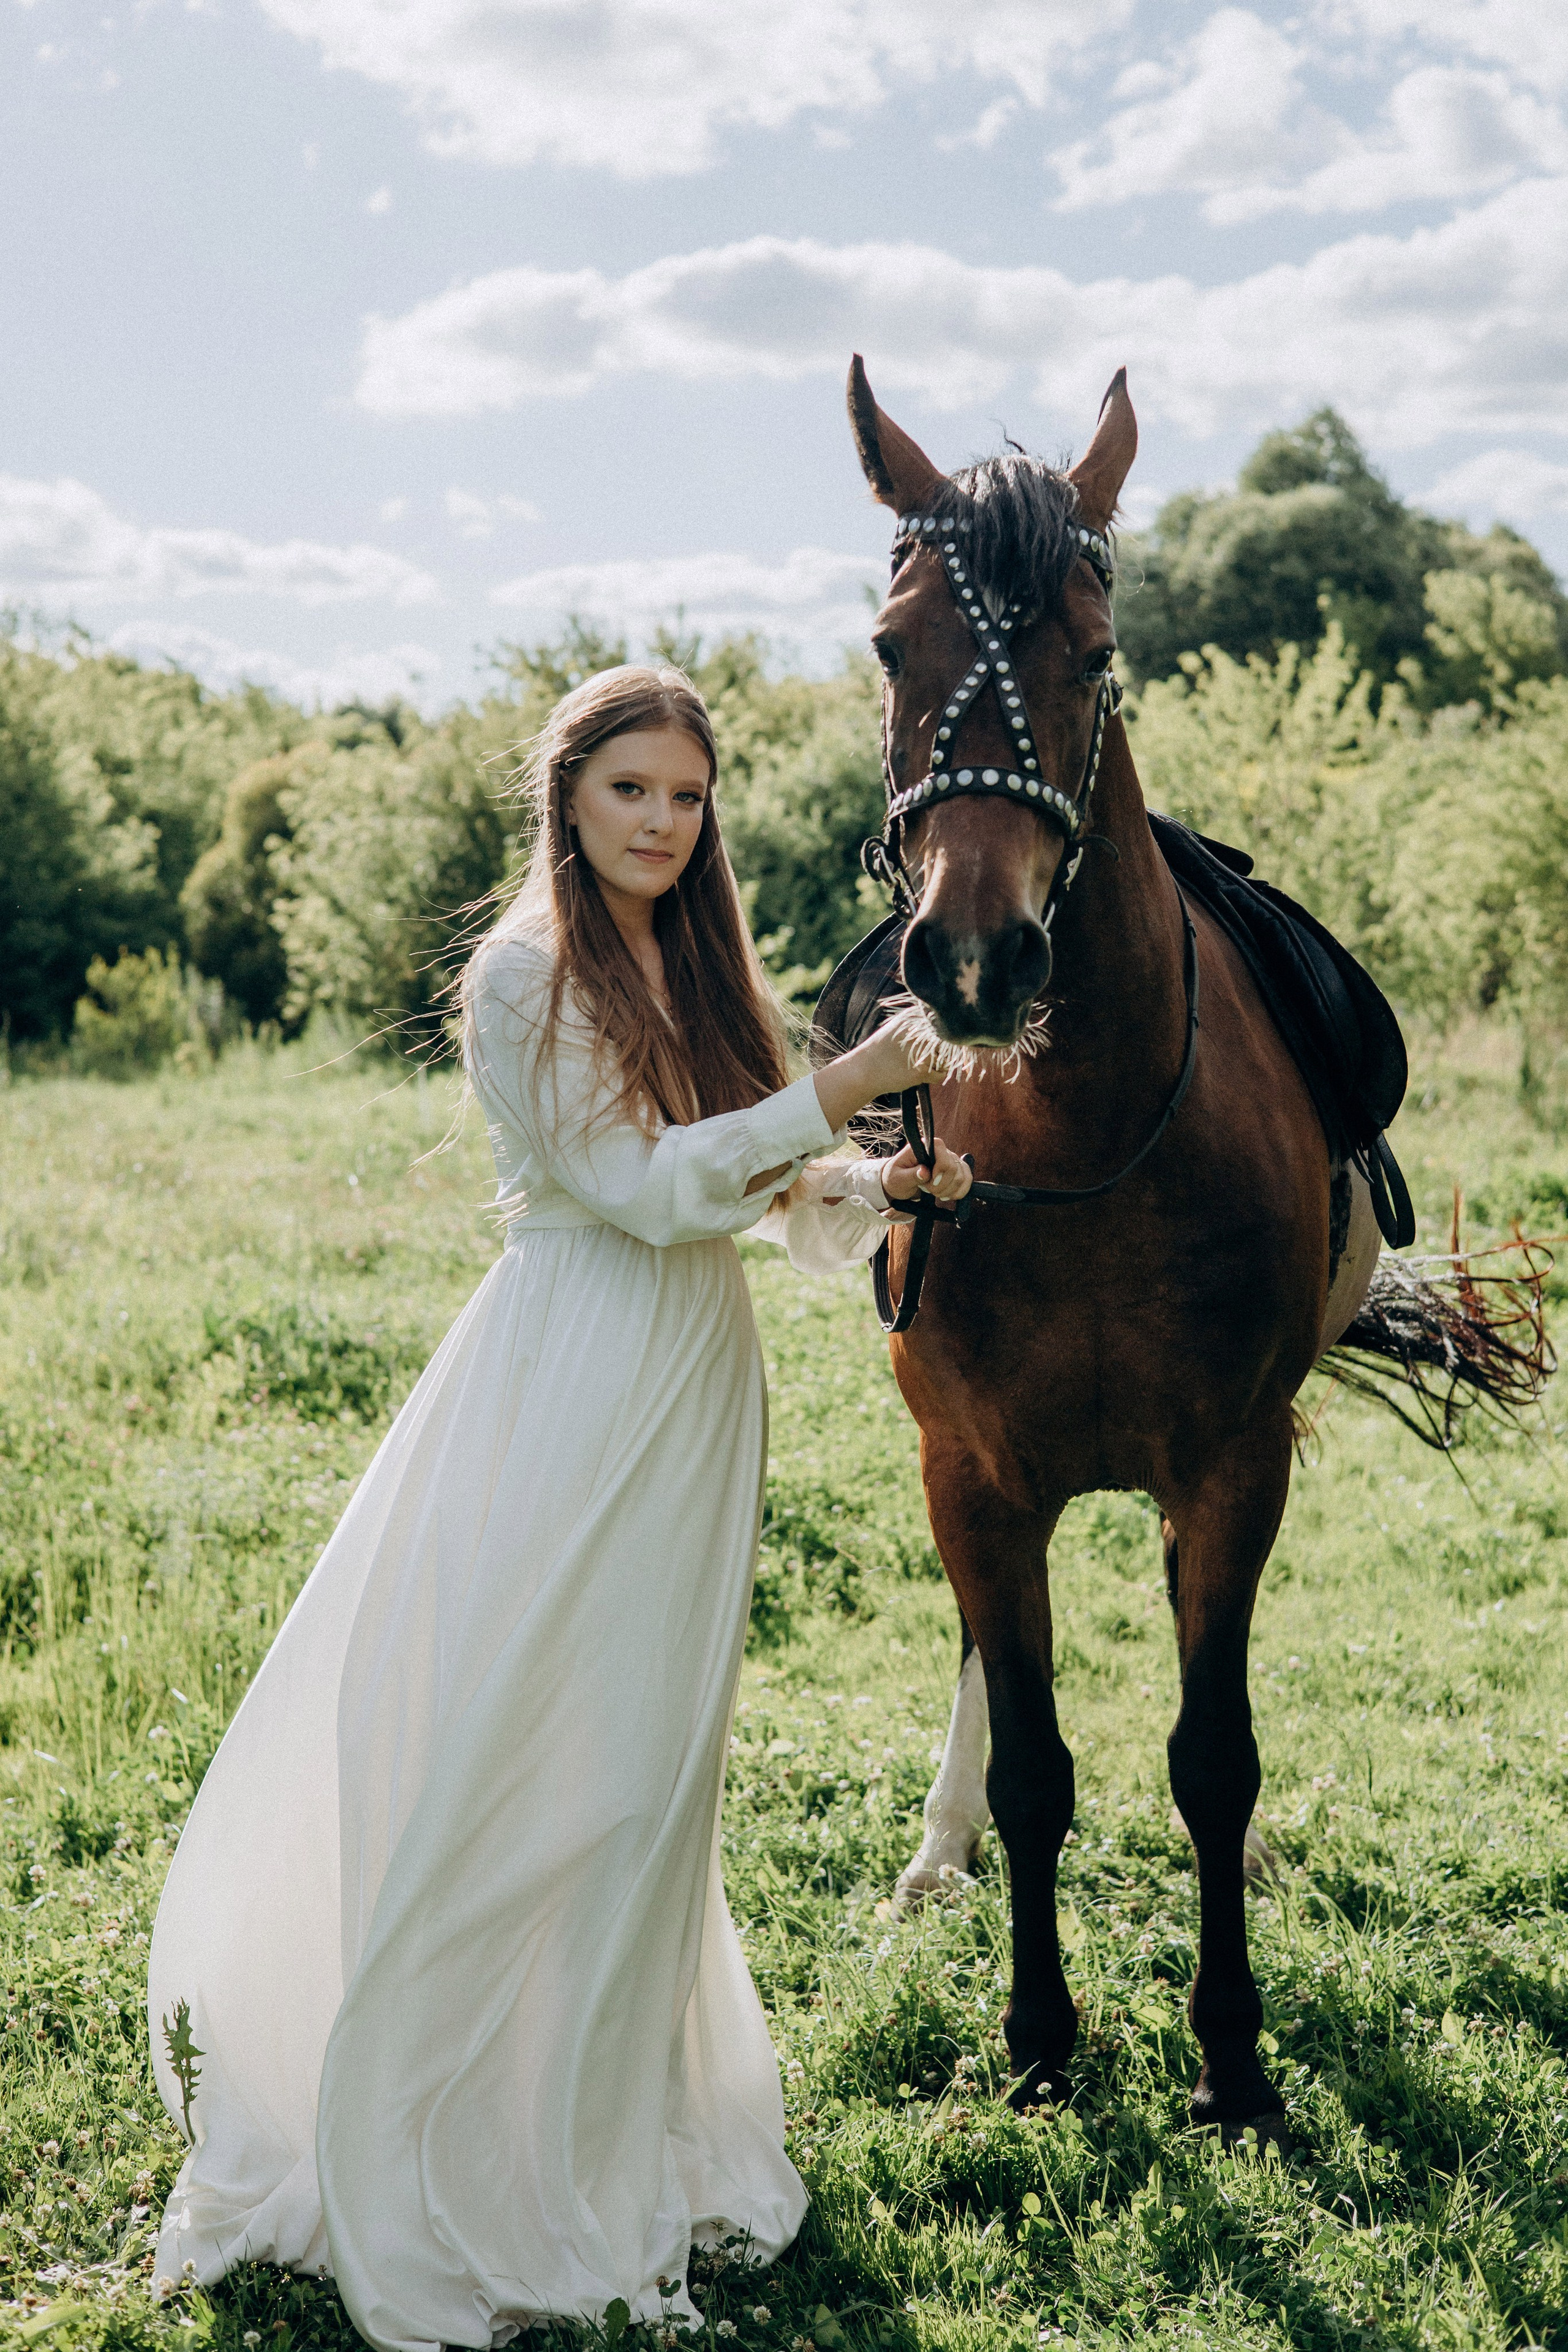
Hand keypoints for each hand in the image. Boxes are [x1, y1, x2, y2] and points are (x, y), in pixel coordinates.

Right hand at [812, 1022, 941, 1136]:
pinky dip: (936, 1076)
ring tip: (922, 1065)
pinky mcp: (921, 1070)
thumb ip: (918, 1024)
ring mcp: (921, 1051)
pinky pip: (941, 1074)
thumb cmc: (881, 1050)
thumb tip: (944, 1025)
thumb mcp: (897, 1027)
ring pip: (946, 1058)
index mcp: (914, 1017)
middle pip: (948, 1041)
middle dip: (941, 1050)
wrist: (863, 1071)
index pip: (944, 1023)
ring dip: (939, 1064)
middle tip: (927, 1057)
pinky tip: (923, 1074)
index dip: (944, 1035)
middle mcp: (920, 1032)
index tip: (936, 1044)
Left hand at [882, 1136, 971, 1204]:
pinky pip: (967, 1179)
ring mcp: (950, 1159)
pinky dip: (960, 1191)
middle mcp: (939, 1150)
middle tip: (928, 1189)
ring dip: (949, 1190)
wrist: (899, 1183)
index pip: (941, 1149)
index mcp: (923, 1146)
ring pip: (962, 1175)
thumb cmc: (896, 1177)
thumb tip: (924, 1172)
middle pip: (953, 1166)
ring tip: (935, 1193)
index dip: (940, 1169)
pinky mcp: (956, 1170)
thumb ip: (910, 1175)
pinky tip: (948, 1196)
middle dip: (942, 1185)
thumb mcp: (897, 1178)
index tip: (931, 1182)